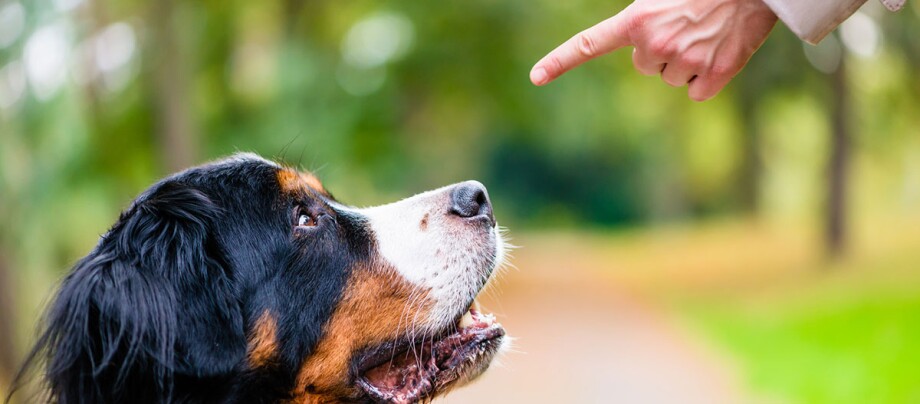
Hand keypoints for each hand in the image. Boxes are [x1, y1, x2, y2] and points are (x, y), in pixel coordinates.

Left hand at [530, 0, 777, 100]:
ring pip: (672, 78)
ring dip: (686, 62)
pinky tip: (719, 52)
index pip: (590, 43)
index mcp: (638, 20)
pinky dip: (708, 78)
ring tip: (707, 33)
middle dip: (662, 52)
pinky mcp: (714, 76)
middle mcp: (655, 44)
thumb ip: (643, 21)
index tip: (536, 76)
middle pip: (646, 66)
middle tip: (687, 26)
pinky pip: (697, 91)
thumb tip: (637, 43)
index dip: (560, 61)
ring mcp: (685, 61)